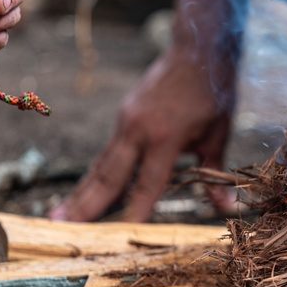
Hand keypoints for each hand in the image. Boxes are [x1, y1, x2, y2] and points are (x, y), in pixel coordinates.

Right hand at [50, 51, 235, 221]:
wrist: (196, 49)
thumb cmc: (212, 93)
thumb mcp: (218, 134)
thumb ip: (215, 174)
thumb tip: (229, 209)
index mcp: (165, 137)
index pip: (147, 184)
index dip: (133, 212)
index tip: (115, 236)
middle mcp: (138, 131)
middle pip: (108, 176)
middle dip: (85, 206)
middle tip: (60, 228)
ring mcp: (126, 122)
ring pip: (101, 165)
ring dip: (81, 192)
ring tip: (58, 217)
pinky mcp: (124, 116)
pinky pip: (108, 152)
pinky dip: (96, 174)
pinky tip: (84, 192)